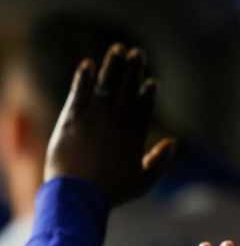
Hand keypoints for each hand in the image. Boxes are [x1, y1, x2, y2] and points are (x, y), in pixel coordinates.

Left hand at [44, 44, 175, 205]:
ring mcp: (95, 117)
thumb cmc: (109, 193)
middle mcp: (117, 120)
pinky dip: (83, 78)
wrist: (79, 195)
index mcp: (135, 134)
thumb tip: (172, 142)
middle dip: (133, 69)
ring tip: (117, 50)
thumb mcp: (143, 182)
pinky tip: (86, 64)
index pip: (144, 106)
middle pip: (128, 88)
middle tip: (136, 53)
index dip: (147, 93)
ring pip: (106, 84)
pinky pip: (79, 93)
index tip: (150, 82)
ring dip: (113, 65)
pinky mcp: (72, 119)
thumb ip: (160, 161)